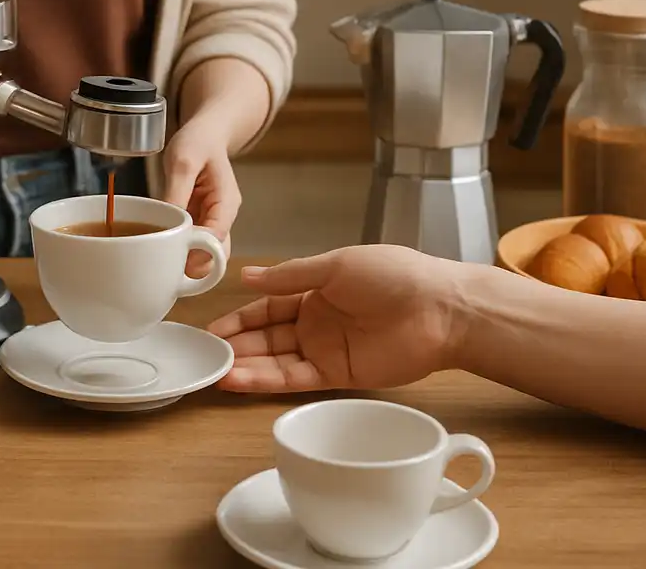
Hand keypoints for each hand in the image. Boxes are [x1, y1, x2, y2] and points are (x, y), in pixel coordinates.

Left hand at [162, 113, 239, 277]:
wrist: (205, 132)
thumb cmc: (197, 141)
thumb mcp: (183, 160)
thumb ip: (176, 192)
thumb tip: (167, 225)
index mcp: (226, 202)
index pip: (217, 238)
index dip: (197, 253)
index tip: (173, 257)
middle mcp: (224, 216)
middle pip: (216, 254)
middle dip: (192, 263)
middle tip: (162, 264)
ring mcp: (214, 220)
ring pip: (206, 252)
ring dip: (185, 257)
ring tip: (158, 257)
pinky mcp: (201, 220)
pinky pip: (193, 241)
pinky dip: (179, 246)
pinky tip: (159, 246)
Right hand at [207, 245, 467, 392]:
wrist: (440, 308)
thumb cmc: (393, 274)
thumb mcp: (335, 265)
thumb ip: (290, 275)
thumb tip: (247, 275)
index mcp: (315, 291)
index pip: (267, 307)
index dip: (239, 317)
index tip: (211, 328)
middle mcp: (316, 322)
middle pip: (266, 337)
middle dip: (236, 345)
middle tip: (205, 355)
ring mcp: (326, 350)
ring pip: (275, 361)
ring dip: (246, 365)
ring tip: (214, 371)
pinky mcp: (338, 375)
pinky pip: (294, 379)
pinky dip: (266, 380)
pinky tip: (240, 379)